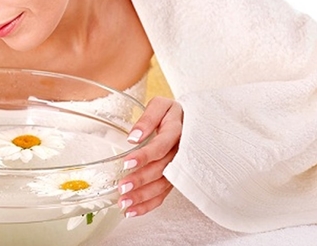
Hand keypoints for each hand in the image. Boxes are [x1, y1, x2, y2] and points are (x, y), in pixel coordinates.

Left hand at [117, 96, 182, 217]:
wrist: (193, 121)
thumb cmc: (171, 113)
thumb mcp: (161, 105)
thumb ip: (148, 118)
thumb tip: (133, 137)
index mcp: (176, 130)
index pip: (161, 145)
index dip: (144, 155)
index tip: (127, 162)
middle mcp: (181, 151)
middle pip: (162, 168)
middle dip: (141, 179)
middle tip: (122, 187)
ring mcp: (180, 167)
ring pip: (163, 185)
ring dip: (143, 196)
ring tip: (124, 202)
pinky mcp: (176, 178)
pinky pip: (164, 194)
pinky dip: (148, 205)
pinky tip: (132, 211)